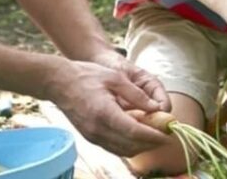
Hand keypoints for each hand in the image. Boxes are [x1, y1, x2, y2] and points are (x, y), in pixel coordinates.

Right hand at [45, 59, 171, 155]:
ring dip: (141, 146)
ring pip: (123, 151)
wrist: (58, 82)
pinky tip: (137, 134)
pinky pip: (114, 148)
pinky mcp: (90, 138)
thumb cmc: (87, 75)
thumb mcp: (115, 78)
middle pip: (131, 146)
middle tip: (165, 135)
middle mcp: (98, 130)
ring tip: (154, 134)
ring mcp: (92, 136)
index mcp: (105, 113)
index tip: (168, 135)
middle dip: (151, 143)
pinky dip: (129, 145)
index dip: (154, 136)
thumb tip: (156, 108)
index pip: (135, 132)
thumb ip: (137, 94)